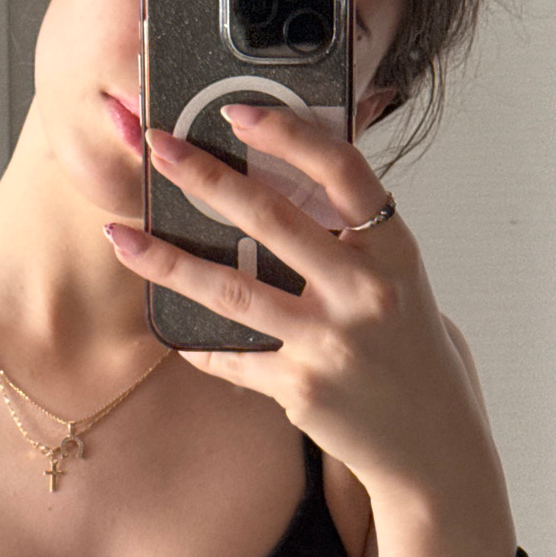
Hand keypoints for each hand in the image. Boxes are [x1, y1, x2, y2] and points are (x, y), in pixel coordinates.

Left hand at [104, 104, 499, 518]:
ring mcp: (330, 343)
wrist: (434, 445)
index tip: (237, 111)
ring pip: (230, 291)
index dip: (287, 133)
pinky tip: (168, 325)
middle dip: (203, 176)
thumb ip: (353, 240)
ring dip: (167, 260)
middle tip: (156, 146)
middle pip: (270, 219)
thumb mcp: (399, 282)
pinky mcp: (300, 389)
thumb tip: (285, 185)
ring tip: (121, 236)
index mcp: (393, 251)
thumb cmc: (410, 354)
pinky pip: (230, 357)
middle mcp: (364, 292)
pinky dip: (196, 342)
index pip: (341, 171)